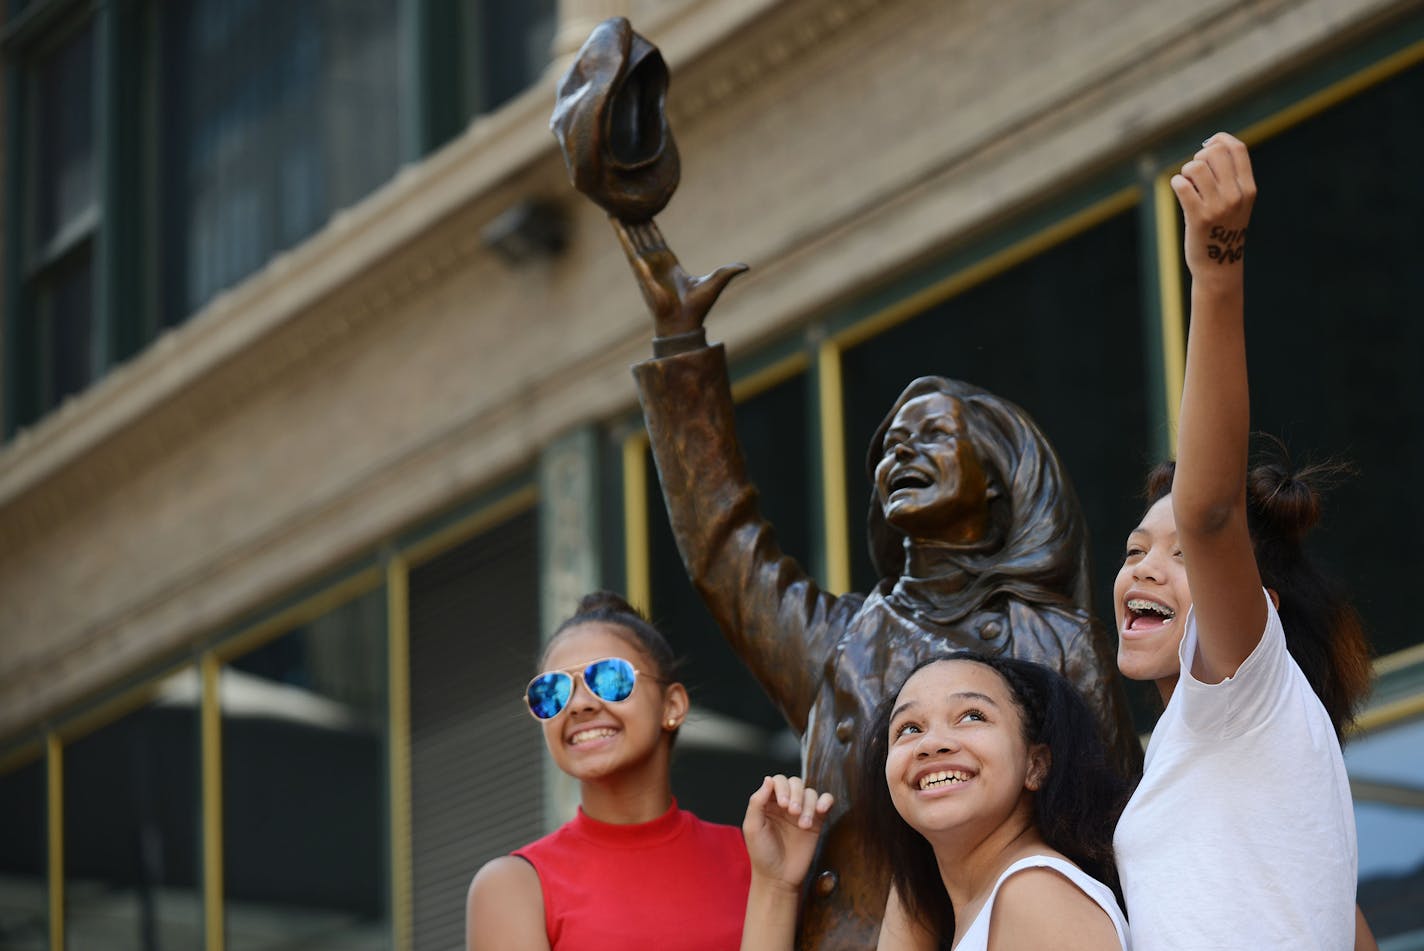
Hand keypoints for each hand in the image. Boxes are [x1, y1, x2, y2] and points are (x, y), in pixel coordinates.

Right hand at [612, 218, 747, 337]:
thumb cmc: (697, 307)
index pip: (657, 240)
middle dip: (634, 221)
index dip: (650, 227)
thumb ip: (728, 271)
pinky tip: (613, 218)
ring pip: (632, 237)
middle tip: (626, 203)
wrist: (684, 321)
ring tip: (615, 206)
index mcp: (669, 264)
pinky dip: (621, 231)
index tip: (644, 213)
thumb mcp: (716, 281)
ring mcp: (646, 264)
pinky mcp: (640, 267)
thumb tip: (746, 267)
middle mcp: (655, 263)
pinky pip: (628, 245)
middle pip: (642, 236)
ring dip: (624, 222)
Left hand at [742, 775, 833, 890]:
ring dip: (809, 805)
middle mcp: (785, 804)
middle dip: (796, 795)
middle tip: (793, 813)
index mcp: (768, 803)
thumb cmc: (762, 854)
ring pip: (810, 793)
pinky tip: (821, 810)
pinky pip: (825, 801)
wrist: (778, 878)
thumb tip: (768, 779)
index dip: (782, 788)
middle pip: (796, 783)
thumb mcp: (752, 827)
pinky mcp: (816, 821)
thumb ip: (757, 802)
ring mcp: (802, 812)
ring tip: (803, 824)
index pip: (778, 781)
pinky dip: (826, 800)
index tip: (783, 804)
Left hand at [1170, 132, 1256, 284]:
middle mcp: (1236, 195)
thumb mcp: (1237, 202)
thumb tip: (1211, 144)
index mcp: (1248, 189)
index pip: (1237, 149)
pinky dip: (1176, 183)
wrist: (1218, 266)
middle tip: (1195, 173)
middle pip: (1214, 153)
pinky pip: (1181, 185)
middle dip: (1199, 157)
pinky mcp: (1198, 217)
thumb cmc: (1223, 229)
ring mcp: (1218, 207)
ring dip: (1186, 171)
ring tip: (1187, 184)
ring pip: (1195, 167)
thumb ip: (1230, 177)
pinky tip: (1179, 190)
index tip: (1209, 143)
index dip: (1220, 139)